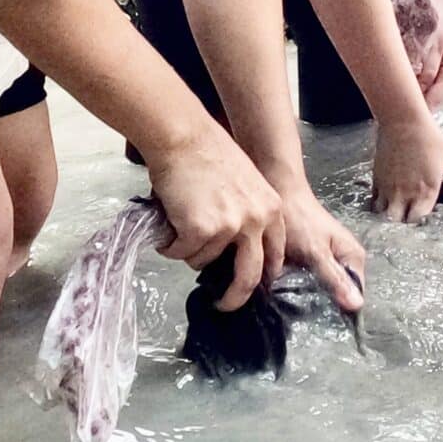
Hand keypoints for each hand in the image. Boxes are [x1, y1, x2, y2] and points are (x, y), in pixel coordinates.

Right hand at [140, 117, 283, 309]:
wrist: (184, 136)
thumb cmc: (208, 153)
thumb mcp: (245, 184)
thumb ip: (247, 214)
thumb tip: (235, 249)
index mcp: (271, 209)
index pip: (274, 255)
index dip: (262, 274)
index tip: (253, 287)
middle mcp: (256, 221)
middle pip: (249, 276)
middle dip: (235, 297)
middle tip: (224, 305)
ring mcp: (230, 228)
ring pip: (203, 261)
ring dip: (188, 250)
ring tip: (179, 222)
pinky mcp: (202, 231)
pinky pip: (180, 252)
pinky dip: (170, 243)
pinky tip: (168, 220)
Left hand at [274, 180, 368, 312]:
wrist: (278, 192)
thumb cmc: (299, 219)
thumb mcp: (316, 251)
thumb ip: (334, 277)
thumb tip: (357, 305)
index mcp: (354, 257)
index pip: (355, 295)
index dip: (340, 310)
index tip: (321, 322)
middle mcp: (345, 261)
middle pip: (339, 294)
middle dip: (322, 305)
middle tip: (302, 316)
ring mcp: (328, 261)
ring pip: (322, 289)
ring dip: (308, 298)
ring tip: (291, 308)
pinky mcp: (311, 262)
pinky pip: (309, 282)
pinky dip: (298, 288)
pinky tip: (286, 295)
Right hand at [371, 115, 442, 222]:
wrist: (403, 121)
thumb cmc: (428, 137)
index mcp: (426, 190)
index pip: (420, 220)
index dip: (420, 224)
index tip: (423, 224)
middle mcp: (406, 193)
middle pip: (399, 223)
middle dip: (402, 227)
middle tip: (405, 225)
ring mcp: (389, 187)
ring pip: (383, 215)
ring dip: (389, 218)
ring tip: (393, 219)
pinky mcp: (377, 179)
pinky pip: (374, 201)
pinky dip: (378, 206)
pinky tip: (383, 205)